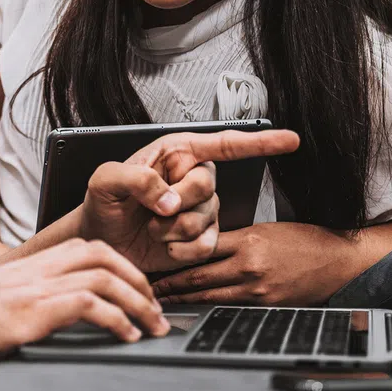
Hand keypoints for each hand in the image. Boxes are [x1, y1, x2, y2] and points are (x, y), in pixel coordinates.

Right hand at [0, 238, 171, 370]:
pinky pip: (87, 305)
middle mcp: (30, 271)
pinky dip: (117, 319)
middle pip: (100, 253)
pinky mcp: (27, 313)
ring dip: (137, 300)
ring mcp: (30, 289)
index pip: (80, 250)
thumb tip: (14, 328)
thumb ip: (2, 308)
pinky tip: (127, 336)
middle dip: (137, 279)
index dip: (115, 266)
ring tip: (153, 326)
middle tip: (155, 310)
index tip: (133, 292)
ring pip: (103, 276)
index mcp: (20, 268)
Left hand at [79, 128, 299, 273]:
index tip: (289, 140)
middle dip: (176, 201)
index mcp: (175, 154)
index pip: (223, 143)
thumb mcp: (105, 180)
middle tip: (152, 208)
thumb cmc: (101, 204)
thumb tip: (168, 197)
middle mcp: (191, 178)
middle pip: (208, 186)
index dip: (259, 142)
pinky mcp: (199, 239)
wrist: (101, 241)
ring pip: (205, 219)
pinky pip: (205, 246)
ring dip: (172, 229)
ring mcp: (199, 210)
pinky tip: (163, 245)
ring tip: (151, 226)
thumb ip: (135, 178)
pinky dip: (180, 250)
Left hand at [151, 222, 361, 305]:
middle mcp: (250, 266)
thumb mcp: (265, 229)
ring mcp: (258, 290)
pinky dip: (209, 308)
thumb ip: (234, 237)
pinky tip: (195, 309)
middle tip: (149, 287)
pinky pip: (230, 308)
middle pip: (199, 276)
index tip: (156, 257)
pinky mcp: (266, 306)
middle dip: (171, 284)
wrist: (338, 261)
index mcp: (248, 241)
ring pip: (210, 296)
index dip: (174, 254)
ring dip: (184, 299)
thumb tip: (202, 242)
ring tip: (164, 301)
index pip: (201, 247)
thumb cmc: (303, 241)